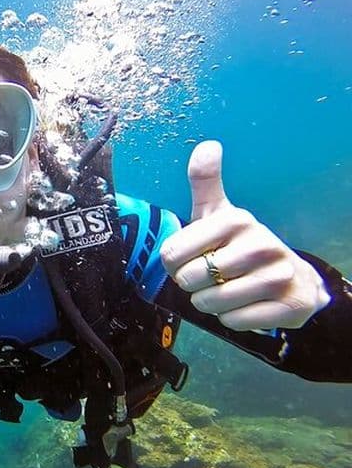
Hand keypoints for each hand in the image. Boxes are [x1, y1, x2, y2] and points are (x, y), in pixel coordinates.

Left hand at [160, 141, 330, 330]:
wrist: (293, 278)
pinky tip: (245, 305)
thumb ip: (205, 182)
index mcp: (236, 220)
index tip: (190, 258)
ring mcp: (279, 276)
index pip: (173, 254)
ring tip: (227, 290)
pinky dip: (232, 319)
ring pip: (211, 303)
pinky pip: (235, 322)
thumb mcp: (220, 213)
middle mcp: (260, 245)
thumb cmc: (242, 245)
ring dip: (211, 303)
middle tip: (210, 277)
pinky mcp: (290, 305)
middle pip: (191, 280)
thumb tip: (207, 145)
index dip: (174, 263)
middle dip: (193, 285)